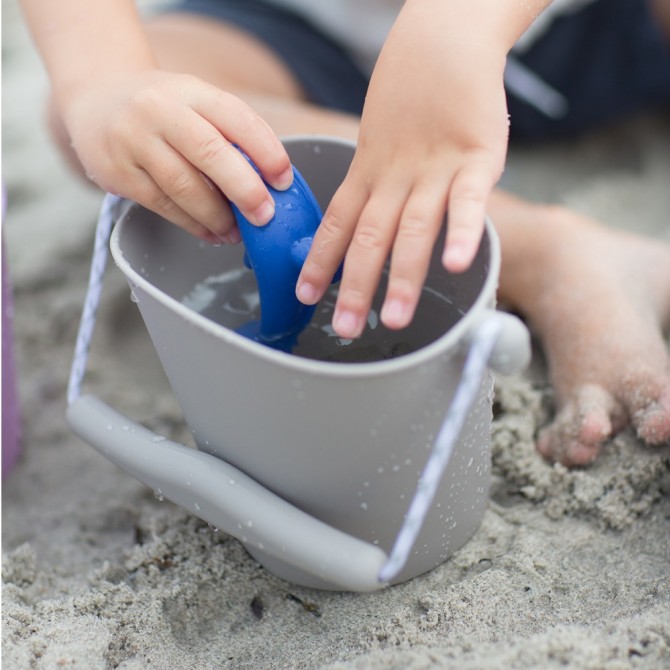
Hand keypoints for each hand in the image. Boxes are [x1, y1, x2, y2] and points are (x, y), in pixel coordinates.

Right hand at [61, 69, 292, 243]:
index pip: (236, 117)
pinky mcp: (118, 172)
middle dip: (245, 190)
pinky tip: (211, 233)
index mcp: (191, 91)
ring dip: (217, 217)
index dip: (266, 151)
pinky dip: (192, 224)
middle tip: (265, 216)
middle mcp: (160, 110)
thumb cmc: (161, 110)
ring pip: (184, 186)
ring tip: (236, 233)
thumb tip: (270, 184)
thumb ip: (228, 135)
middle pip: (211, 153)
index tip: (284, 180)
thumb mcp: (195, 104)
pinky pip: (163, 205)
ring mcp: (134, 140)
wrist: (94, 99)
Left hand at [296, 2, 508, 337]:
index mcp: (369, 174)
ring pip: (414, 228)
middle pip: (370, 237)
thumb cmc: (410, 99)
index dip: (320, 260)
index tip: (305, 294)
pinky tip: (456, 265)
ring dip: (402, 275)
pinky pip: (470, 201)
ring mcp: (436, 169)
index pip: (337, 224)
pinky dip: (464, 233)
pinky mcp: (477, 158)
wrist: (443, 41)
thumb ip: (371, 187)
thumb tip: (359, 228)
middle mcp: (395, 178)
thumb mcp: (377, 144)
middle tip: (344, 327)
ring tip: (392, 317)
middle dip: (355, 285)